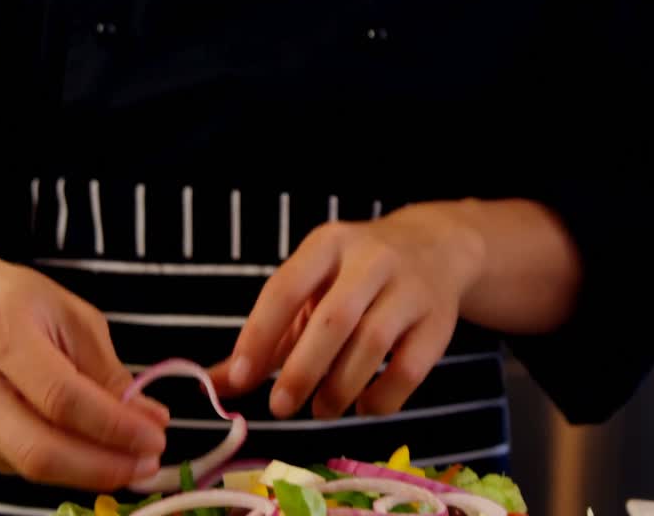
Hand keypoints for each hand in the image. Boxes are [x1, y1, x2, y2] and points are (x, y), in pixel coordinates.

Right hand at [0, 242, 169, 488]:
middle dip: (102, 466)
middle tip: (147, 464)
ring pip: (31, 467)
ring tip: (132, 461)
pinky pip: (23, 466)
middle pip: (38, 448)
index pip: (60, 396)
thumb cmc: (17, 302)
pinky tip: (93, 452)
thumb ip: (109, 372)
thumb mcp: (74, 316)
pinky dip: (66, 466)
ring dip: (90, 471)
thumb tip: (149, 419)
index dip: (113, 426)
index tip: (154, 437)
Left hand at [212, 201, 487, 419]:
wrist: (437, 248)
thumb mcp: (310, 287)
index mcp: (328, 245)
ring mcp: (411, 289)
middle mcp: (371, 259)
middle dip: (302, 370)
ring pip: (372, 344)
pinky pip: (409, 369)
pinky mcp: (439, 323)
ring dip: (339, 387)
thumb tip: (214, 385)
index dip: (259, 335)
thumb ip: (265, 336)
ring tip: (321, 409)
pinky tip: (361, 405)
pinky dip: (381, 398)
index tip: (239, 380)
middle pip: (334, 319)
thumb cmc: (355, 277)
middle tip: (280, 406)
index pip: (286, 288)